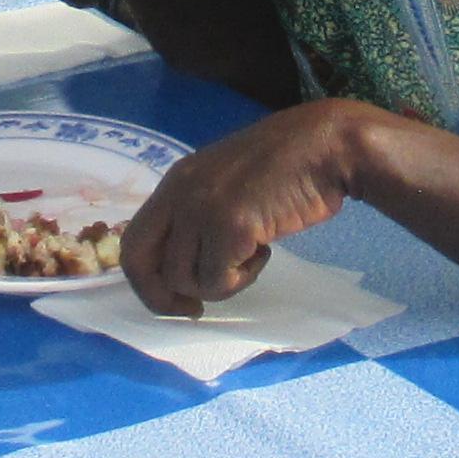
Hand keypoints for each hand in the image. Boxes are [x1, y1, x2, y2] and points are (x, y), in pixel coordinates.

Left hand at [123, 98, 376, 314]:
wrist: (324, 149)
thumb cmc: (285, 168)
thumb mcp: (225, 184)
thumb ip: (198, 213)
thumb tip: (182, 265)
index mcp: (174, 183)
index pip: (134, 240)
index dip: (146, 278)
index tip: (174, 295)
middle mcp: (178, 194)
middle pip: (140, 263)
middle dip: (161, 298)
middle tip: (193, 308)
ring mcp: (201, 209)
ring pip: (183, 279)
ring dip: (218, 283)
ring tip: (249, 258)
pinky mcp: (229, 226)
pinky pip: (218, 280)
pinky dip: (241, 278)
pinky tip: (263, 252)